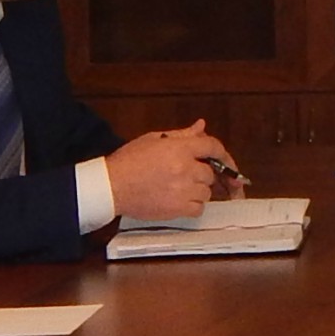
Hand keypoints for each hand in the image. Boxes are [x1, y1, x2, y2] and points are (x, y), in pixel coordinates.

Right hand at [105, 123, 229, 224]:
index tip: (224, 160)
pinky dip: (193, 205)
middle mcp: (185, 169)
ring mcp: (183, 190)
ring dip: (198, 190)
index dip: (221, 153)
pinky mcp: (177, 209)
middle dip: (202, 173)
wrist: (111, 186)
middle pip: (210, 173)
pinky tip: (179, 200)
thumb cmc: (129, 160)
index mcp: (180, 148)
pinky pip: (199, 208)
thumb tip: (201, 126)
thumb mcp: (154, 140)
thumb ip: (181, 135)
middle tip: (187, 174)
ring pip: (206, 192)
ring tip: (179, 187)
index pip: (212, 146)